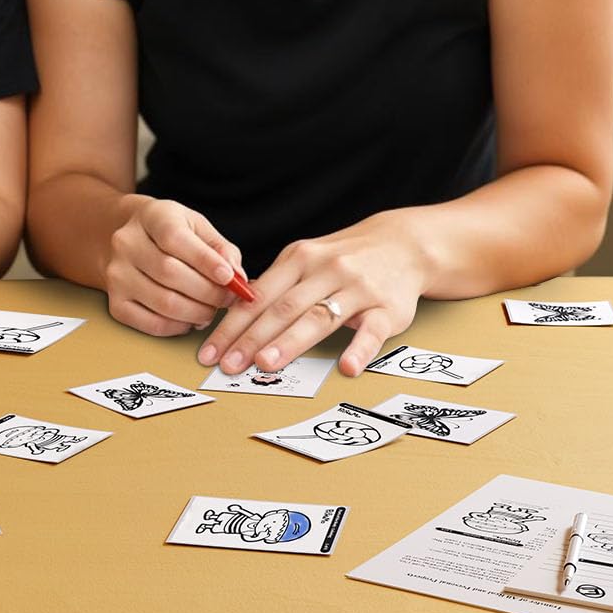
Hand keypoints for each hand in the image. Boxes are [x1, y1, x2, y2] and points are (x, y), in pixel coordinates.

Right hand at [105, 197, 243, 336]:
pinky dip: (178, 327)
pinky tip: (190, 319)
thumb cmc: (170, 233)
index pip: (175, 237)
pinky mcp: (115, 303)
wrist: (129, 240)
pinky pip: (151, 324)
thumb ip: (221, 248)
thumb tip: (238, 277)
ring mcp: (117, 274)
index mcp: (151, 216)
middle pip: (170, 273)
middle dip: (208, 292)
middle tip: (228, 299)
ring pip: (163, 302)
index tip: (229, 277)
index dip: (204, 260)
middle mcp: (127, 243)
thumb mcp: (197, 227)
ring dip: (197, 312)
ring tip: (211, 309)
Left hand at [198, 212, 426, 377]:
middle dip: (251, 338)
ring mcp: (357, 289)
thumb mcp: (307, 259)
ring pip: (318, 317)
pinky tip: (346, 368)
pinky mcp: (387, 309)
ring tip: (266, 365)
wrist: (402, 245)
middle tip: (228, 366)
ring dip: (290, 342)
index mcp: (299, 258)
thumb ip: (277, 285)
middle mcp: (325, 270)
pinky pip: (372, 331)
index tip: (211, 351)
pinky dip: (359, 349)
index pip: (259, 296)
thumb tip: (237, 317)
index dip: (233, 324)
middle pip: (282, 308)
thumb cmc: (344, 258)